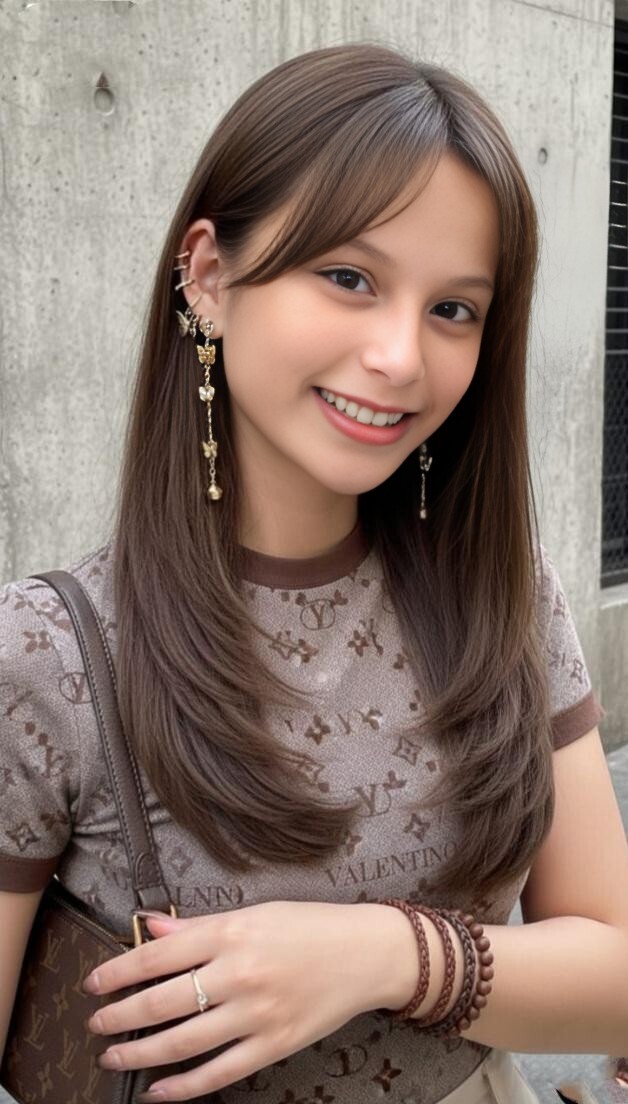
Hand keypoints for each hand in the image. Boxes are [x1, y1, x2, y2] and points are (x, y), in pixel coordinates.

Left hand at [83, 900, 391, 1100]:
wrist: (366, 953)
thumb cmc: (309, 926)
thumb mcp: (253, 913)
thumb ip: (199, 925)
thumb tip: (151, 927)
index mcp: (231, 933)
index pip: (158, 956)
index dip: (119, 972)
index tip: (94, 983)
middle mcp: (240, 973)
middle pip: (162, 1002)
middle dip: (120, 1016)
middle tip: (96, 1023)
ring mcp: (257, 1014)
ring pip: (183, 1043)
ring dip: (140, 1053)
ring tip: (114, 1055)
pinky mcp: (274, 1045)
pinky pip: (219, 1073)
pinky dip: (182, 1087)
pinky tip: (157, 1090)